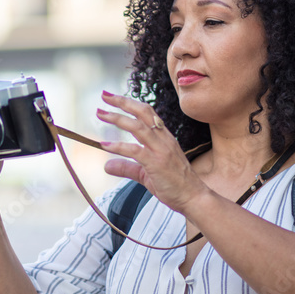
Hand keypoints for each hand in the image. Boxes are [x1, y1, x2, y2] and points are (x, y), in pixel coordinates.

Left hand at [96, 91, 208, 214]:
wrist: (193, 197)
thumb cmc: (175, 185)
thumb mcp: (146, 174)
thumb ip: (127, 167)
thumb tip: (107, 165)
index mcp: (164, 137)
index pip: (146, 113)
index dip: (129, 103)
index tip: (112, 98)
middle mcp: (163, 139)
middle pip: (142, 112)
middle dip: (123, 102)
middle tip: (104, 96)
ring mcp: (161, 150)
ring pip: (138, 127)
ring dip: (118, 118)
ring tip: (101, 114)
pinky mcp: (157, 163)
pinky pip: (135, 151)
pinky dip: (119, 146)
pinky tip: (105, 145)